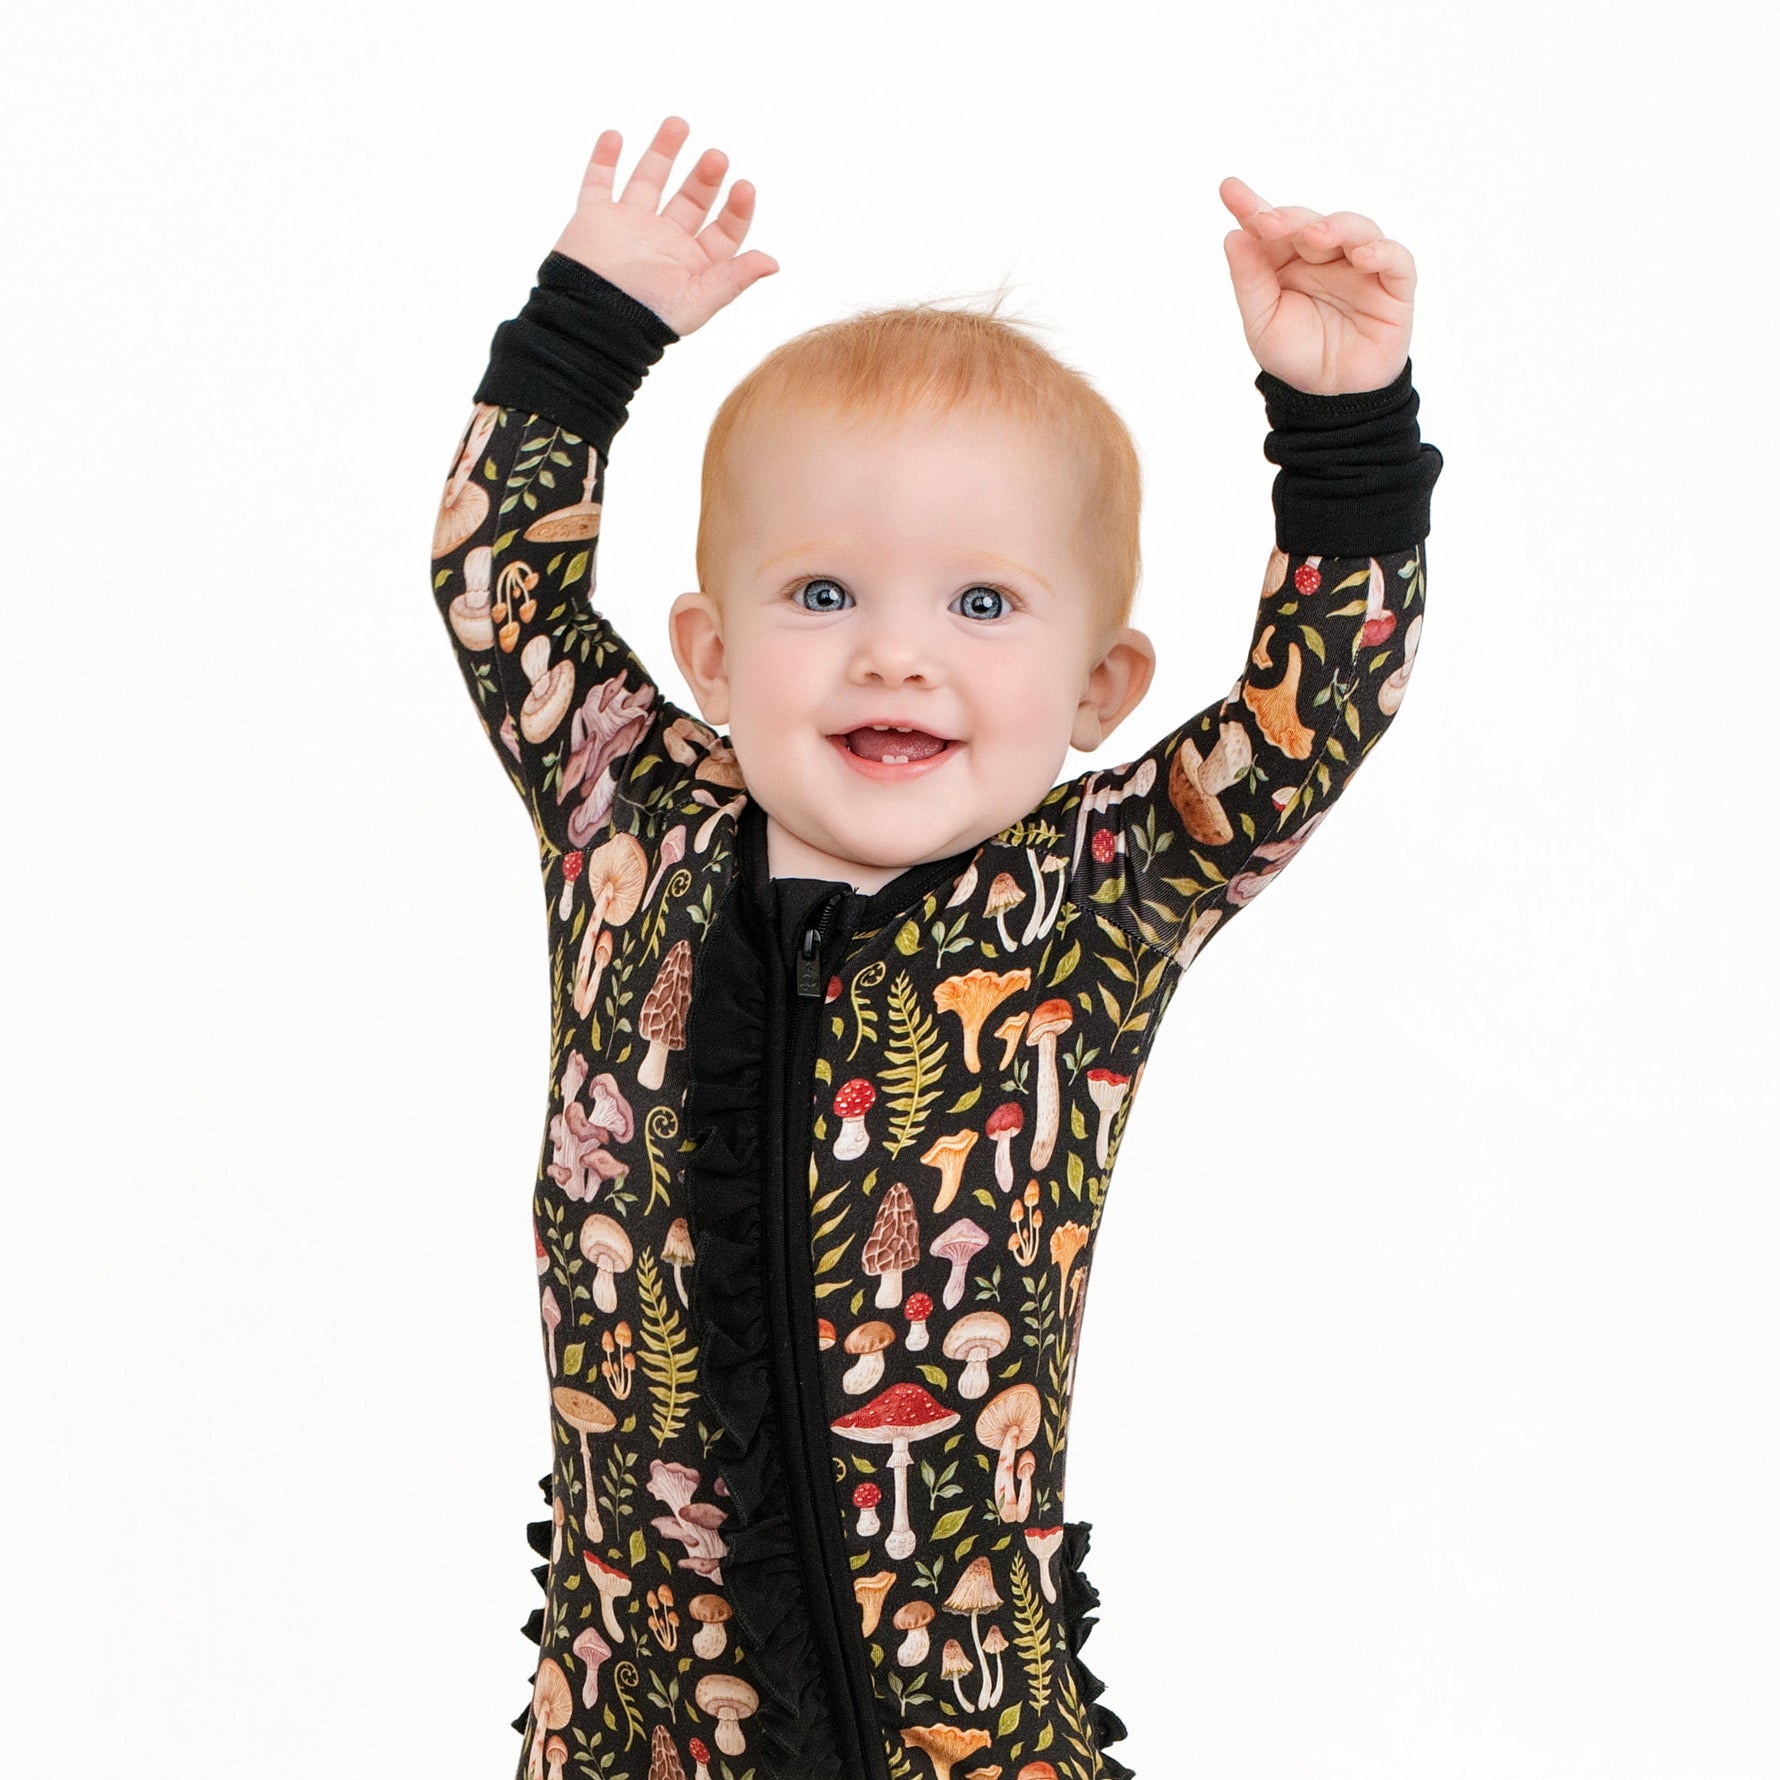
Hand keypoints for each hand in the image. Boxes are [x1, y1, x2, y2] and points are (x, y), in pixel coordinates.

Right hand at [552, 116, 778, 335]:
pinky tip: (616, 136)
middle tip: (717, 157)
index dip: (737, 209)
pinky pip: (599, 182)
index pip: (723, 231)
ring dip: (662, 151)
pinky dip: (604, 159)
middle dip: (705, 177)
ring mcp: (630, 227)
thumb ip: (734, 278)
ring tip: (679, 124)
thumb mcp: (698, 300)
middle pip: (691, 199)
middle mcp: (664, 241)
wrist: (592, 320)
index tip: (745, 187)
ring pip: (649, 180)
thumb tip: (773, 263)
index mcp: (692, 263)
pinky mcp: (596, 218)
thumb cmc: (648, 318)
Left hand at [1218, 177, 1414, 395]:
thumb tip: (1233, 235)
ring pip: (1356, 229)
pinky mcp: (1394, 285)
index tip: (1229, 189)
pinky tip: (1362, 256)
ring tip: (1316, 236)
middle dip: (1291, 219)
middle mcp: (1325, 257)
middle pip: (1311, 223)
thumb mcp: (1261, 322)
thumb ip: (1250, 281)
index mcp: (1289, 262)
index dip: (1252, 206)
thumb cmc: (1296, 355)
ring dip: (1337, 226)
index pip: (1272, 227)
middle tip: (1270, 221)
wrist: (1330, 397)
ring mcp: (1361, 267)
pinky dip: (1382, 252)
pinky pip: (1396, 260)